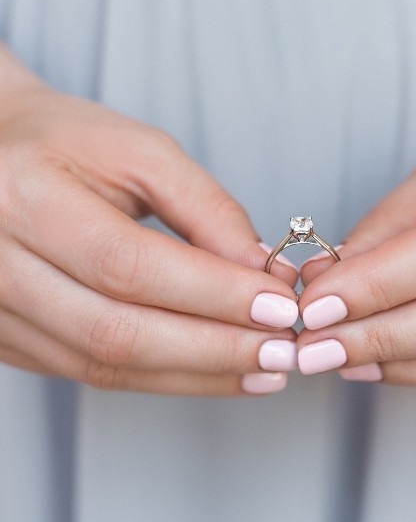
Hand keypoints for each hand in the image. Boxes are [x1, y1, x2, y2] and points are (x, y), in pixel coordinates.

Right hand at [0, 47, 298, 395]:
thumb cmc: (70, 144)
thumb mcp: (142, 153)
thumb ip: (206, 209)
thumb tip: (264, 270)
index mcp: (25, 198)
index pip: (129, 265)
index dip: (212, 293)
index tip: (280, 305)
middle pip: (116, 332)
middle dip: (214, 348)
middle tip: (283, 348)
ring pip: (106, 366)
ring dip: (197, 375)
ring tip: (263, 368)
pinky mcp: (11, 339)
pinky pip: (94, 374)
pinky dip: (165, 378)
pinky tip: (216, 372)